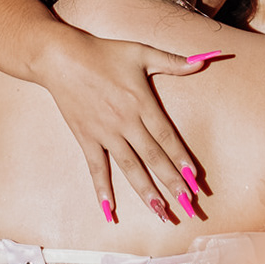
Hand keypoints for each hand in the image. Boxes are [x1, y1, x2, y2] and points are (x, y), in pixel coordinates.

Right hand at [35, 29, 216, 223]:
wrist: (61, 58)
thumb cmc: (103, 53)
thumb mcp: (141, 52)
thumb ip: (172, 61)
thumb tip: (203, 60)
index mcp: (141, 102)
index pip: (167, 137)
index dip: (181, 159)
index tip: (194, 179)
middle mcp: (125, 122)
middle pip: (153, 157)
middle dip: (171, 182)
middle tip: (187, 204)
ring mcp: (105, 132)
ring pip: (129, 167)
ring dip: (146, 191)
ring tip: (160, 211)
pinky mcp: (86, 138)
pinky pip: (96, 167)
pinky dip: (103, 189)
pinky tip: (110, 209)